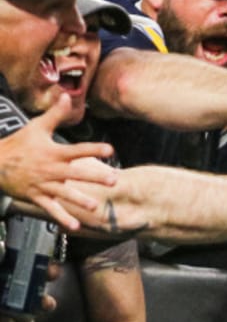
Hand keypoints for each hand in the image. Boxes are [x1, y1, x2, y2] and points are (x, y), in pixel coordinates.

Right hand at [0, 94, 116, 229]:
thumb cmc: (19, 144)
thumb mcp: (37, 127)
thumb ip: (55, 114)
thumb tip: (66, 95)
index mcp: (53, 153)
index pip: (77, 150)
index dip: (94, 149)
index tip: (110, 150)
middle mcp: (50, 170)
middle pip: (75, 174)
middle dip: (95, 177)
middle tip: (113, 181)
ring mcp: (43, 185)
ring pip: (64, 194)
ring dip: (79, 200)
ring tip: (95, 207)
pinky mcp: (36, 196)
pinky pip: (51, 209)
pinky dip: (62, 217)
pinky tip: (75, 226)